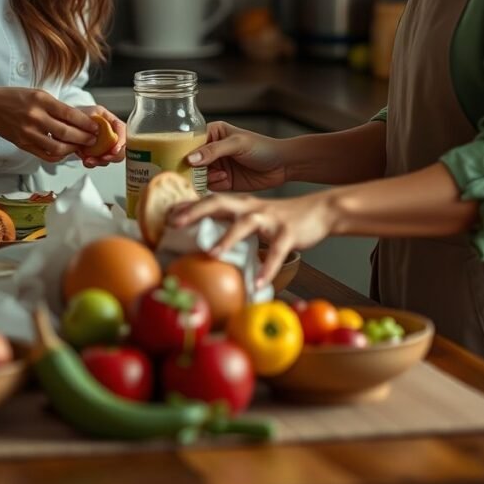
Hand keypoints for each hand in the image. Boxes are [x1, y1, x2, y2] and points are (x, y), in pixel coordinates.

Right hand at [0, 87, 100, 162]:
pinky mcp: (23, 145)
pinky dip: (58, 156)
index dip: (86, 123)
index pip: (70, 114)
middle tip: (93, 139)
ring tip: (80, 146)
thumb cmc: (15, 98)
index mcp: (41, 101)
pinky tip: (64, 151)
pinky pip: (45, 155)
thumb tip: (79, 119)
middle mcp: (35, 117)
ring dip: (73, 149)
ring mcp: (29, 133)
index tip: (96, 127)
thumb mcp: (39, 94)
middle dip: (84, 138)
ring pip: (57, 148)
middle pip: (66, 133)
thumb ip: (57, 107)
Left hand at [74, 105, 125, 168]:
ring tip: (89, 160)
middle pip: (123, 147)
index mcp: (111, 121)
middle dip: (114, 155)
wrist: (69, 124)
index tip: (114, 150)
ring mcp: (106, 144)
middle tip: (104, 158)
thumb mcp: (85, 114)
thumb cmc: (78, 116)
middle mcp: (112, 133)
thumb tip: (96, 133)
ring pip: (112, 157)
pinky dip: (94, 163)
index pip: (122, 130)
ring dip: (102, 161)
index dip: (121, 141)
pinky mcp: (99, 153)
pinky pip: (100, 162)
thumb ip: (91, 122)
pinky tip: (86, 160)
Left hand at [169, 189, 336, 288]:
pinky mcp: (288, 233)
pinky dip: (267, 268)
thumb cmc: (280, 219)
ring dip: (228, 238)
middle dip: (196, 211)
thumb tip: (205, 244)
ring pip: (245, 224)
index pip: (208, 201)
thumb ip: (231, 225)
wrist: (319, 211)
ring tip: (212, 254)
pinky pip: (277, 252)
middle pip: (219, 203)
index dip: (186, 206)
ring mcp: (270, 219)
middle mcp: (251, 208)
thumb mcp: (253, 217)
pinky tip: (258, 283)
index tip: (164, 215)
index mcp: (240, 205)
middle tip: (175, 223)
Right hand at [188, 121, 288, 192]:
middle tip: (195, 173)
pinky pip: (209, 186)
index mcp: (212, 133)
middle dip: (191, 169)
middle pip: (190, 161)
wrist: (282, 165)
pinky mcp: (223, 181)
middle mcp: (211, 150)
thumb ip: (213, 150)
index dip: (182, 151)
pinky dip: (214, 184)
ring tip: (221, 174)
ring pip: (198, 175)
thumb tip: (190, 159)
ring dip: (205, 177)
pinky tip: (226, 179)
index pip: (189, 141)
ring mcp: (216, 166)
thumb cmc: (262, 147)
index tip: (179, 161)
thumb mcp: (237, 144)